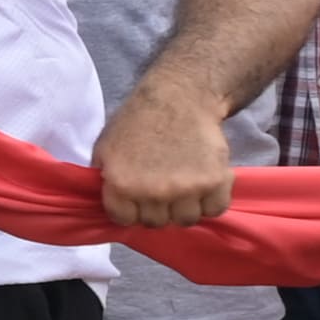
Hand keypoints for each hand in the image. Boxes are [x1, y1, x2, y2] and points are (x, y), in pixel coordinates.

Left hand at [92, 82, 239, 233]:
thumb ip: (104, 178)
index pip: (125, 220)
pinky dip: (211, 202)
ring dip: (185, 207)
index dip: (130, 210)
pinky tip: (204, 185)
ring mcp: (186, 189)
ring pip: (186, 220)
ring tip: (184, 187)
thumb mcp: (105, 147)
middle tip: (162, 188)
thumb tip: (110, 203)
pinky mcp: (214, 181)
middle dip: (157, 208)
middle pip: (156, 222)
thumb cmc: (138, 120)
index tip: (137, 198)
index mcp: (121, 184)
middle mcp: (153, 192)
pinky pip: (214, 209)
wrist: (178, 97)